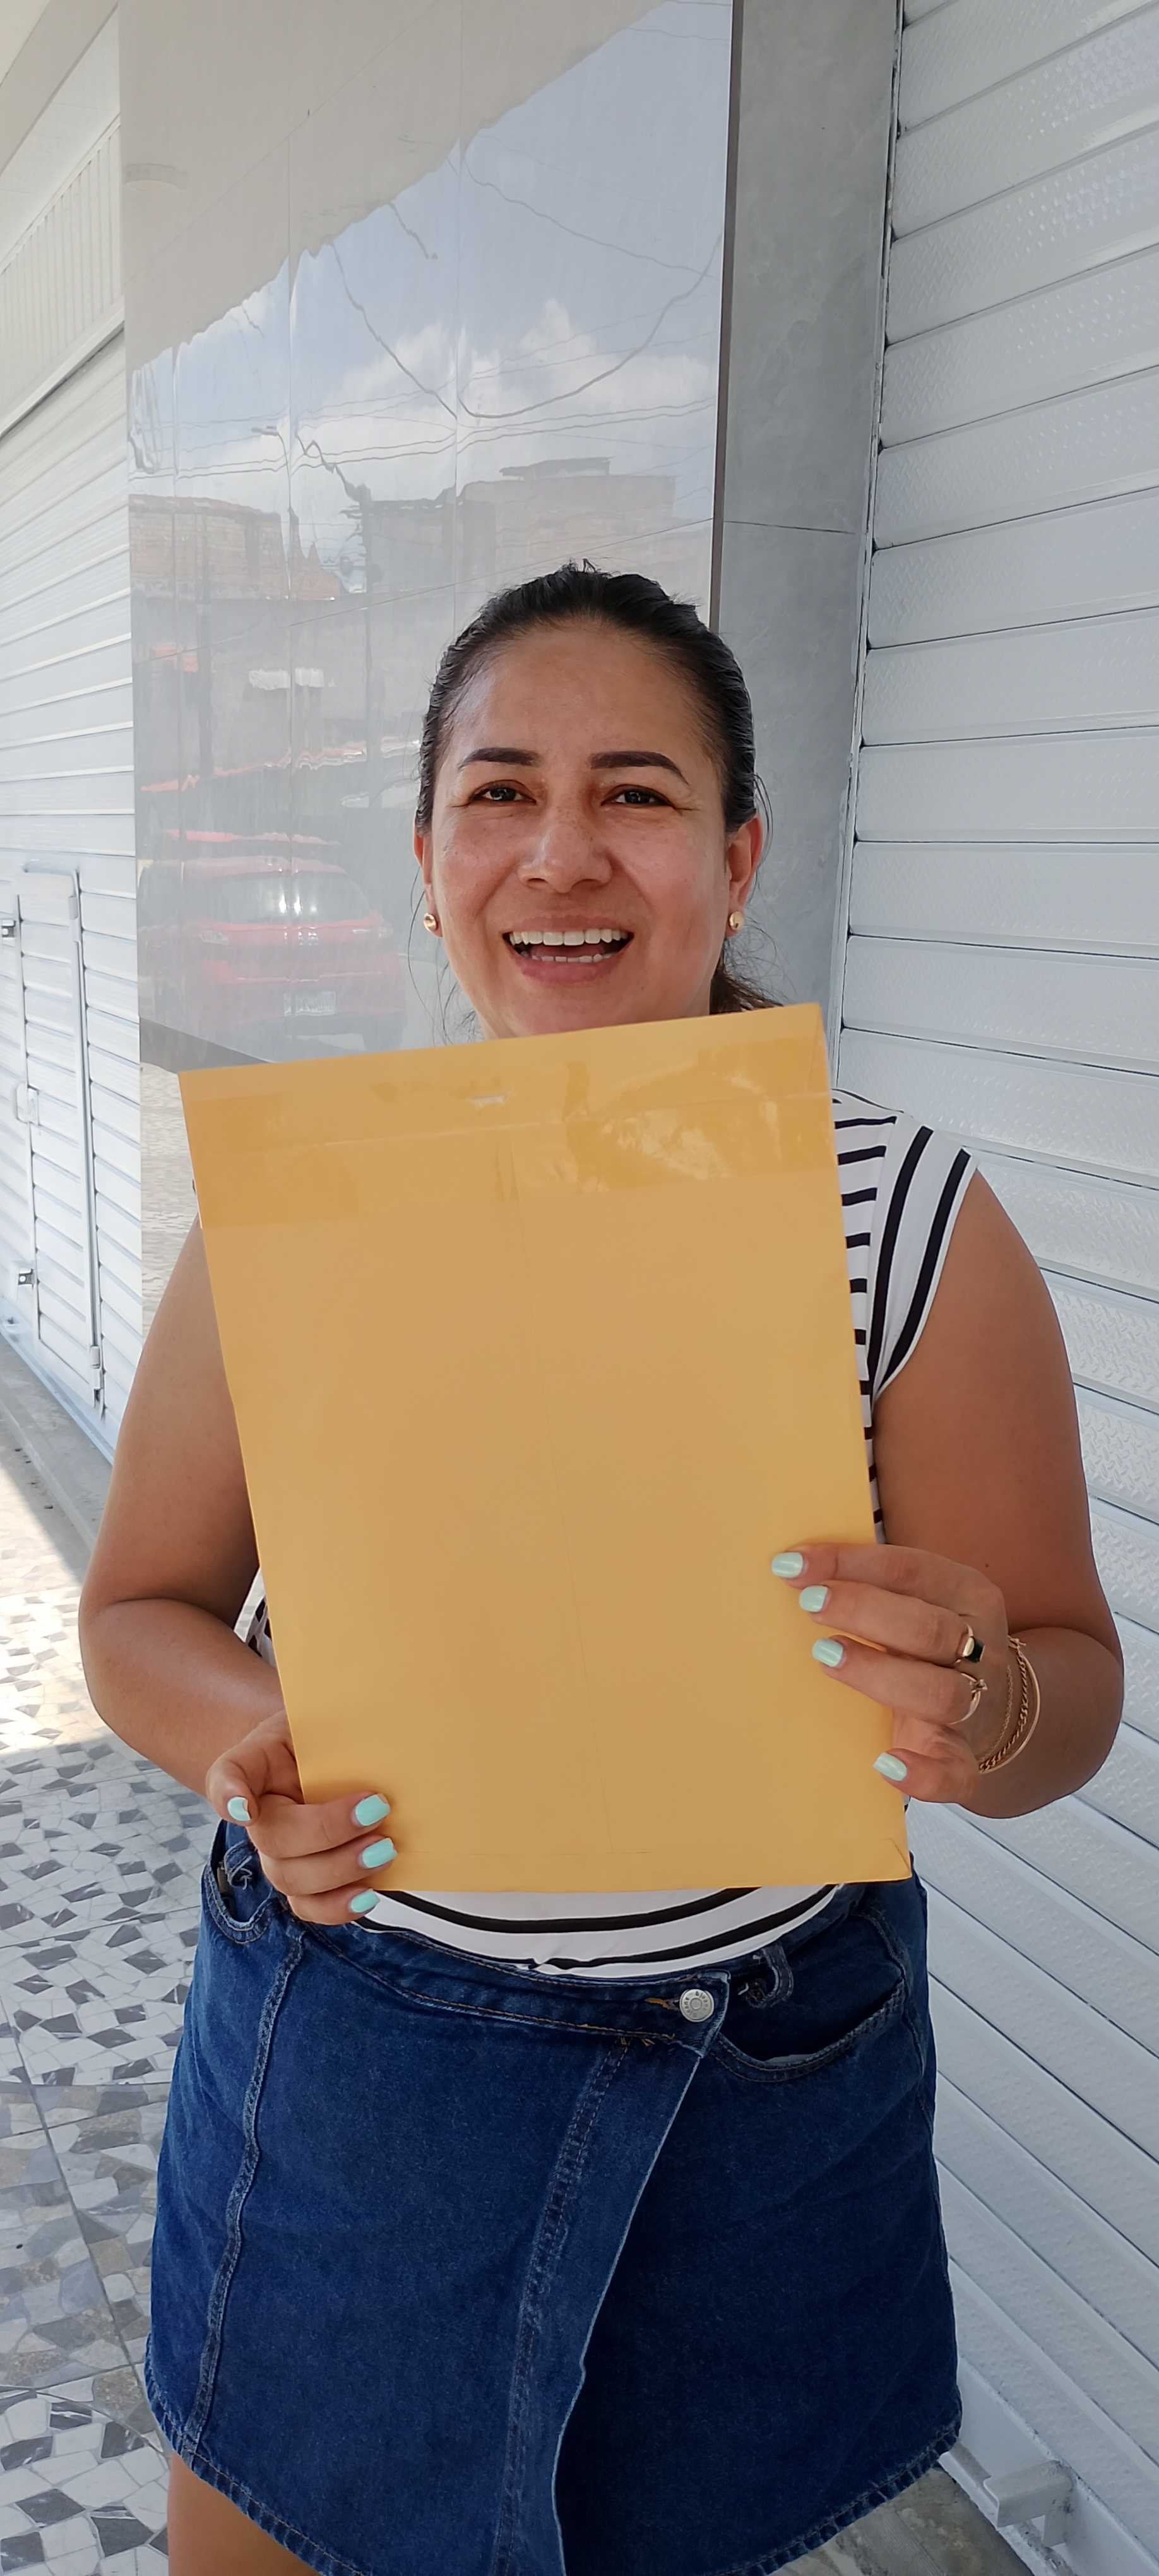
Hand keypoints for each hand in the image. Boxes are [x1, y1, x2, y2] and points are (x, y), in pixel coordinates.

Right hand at [204, 1707, 398, 1922]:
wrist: (325, 1759)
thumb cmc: (318, 1739)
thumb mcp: (315, 1717)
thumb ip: (325, 1726)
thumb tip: (354, 1748)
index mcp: (254, 1768)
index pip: (226, 1776)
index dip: (229, 1794)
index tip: (246, 1806)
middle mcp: (258, 1817)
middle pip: (274, 1838)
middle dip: (326, 1832)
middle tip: (375, 1810)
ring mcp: (279, 1853)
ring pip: (291, 1879)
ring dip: (339, 1870)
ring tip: (382, 1850)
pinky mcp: (307, 1881)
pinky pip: (310, 1906)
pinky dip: (338, 1907)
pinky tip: (367, 1894)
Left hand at [772, 1542, 1012, 1805]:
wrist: (992, 1705)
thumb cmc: (927, 1641)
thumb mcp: (915, 1600)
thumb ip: (871, 1583)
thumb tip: (792, 1564)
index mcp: (966, 1595)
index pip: (911, 1570)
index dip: (851, 1563)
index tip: (793, 1563)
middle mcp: (978, 1647)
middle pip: (930, 1629)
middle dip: (865, 1611)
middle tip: (809, 1604)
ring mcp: (975, 1705)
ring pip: (941, 1693)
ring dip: (880, 1675)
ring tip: (824, 1657)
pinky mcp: (963, 1757)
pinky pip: (956, 1772)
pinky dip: (924, 1774)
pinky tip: (884, 1764)